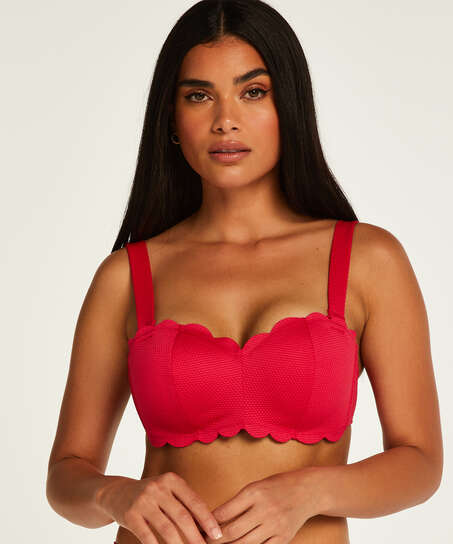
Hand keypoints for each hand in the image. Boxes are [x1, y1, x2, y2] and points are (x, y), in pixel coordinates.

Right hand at [96, 472, 222, 543]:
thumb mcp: (167, 490)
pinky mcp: (130, 515)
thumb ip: (184, 502)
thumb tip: (207, 525)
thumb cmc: (150, 495)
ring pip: (167, 528)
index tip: (217, 534)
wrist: (115, 492)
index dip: (207, 519)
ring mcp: (143, 501)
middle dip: (196, 536)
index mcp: (171, 480)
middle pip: (182, 516)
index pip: (194, 501)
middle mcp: (158, 487)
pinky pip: (147, 536)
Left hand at [204, 469, 318, 543]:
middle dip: (214, 540)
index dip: (209, 523)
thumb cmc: (277, 485)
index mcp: (254, 492)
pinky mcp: (283, 538)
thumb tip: (215, 519)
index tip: (199, 527)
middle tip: (202, 542)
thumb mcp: (255, 486)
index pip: (225, 512)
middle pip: (232, 532)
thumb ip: (238, 502)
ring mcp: (275, 526)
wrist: (308, 490)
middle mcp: (264, 509)